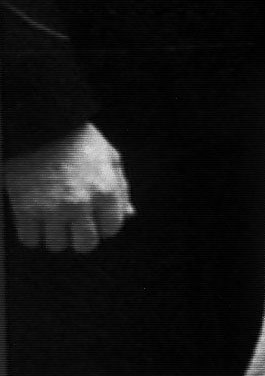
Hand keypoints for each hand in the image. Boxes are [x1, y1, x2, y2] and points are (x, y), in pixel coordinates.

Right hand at [4, 125, 130, 252]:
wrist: (44, 130)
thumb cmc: (80, 142)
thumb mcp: (111, 159)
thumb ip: (122, 190)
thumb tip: (129, 214)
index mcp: (105, 192)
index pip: (111, 229)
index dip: (104, 225)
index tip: (96, 219)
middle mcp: (80, 205)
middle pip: (85, 244)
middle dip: (82, 237)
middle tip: (76, 225)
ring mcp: (51, 210)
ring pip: (57, 246)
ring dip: (57, 236)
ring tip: (55, 221)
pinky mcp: (25, 211)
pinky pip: (30, 240)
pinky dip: (33, 235)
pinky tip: (37, 221)